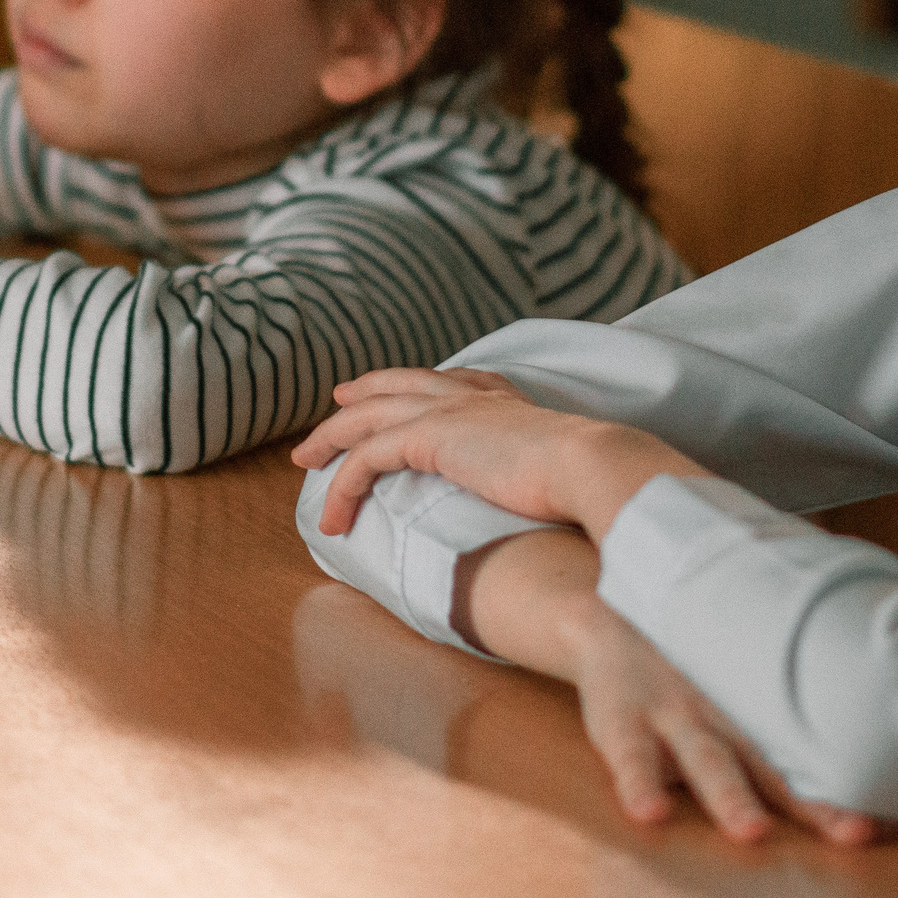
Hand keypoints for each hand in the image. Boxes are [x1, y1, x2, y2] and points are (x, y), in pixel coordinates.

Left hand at [293, 366, 703, 538]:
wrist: (591, 466)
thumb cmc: (591, 479)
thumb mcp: (565, 469)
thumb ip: (549, 473)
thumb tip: (556, 500)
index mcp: (502, 400)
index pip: (449, 380)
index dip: (412, 383)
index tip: (392, 388)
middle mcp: (470, 397)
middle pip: (396, 387)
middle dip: (361, 395)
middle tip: (334, 403)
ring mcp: (446, 412)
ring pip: (367, 418)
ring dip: (331, 439)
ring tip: (305, 461)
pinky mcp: (427, 438)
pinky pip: (365, 459)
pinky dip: (342, 487)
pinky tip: (333, 517)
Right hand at [564, 598, 896, 846]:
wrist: (610, 617)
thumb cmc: (690, 665)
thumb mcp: (741, 679)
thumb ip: (787, 713)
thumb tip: (877, 748)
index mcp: (757, 719)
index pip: (815, 762)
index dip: (855, 794)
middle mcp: (726, 722)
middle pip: (776, 767)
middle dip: (815, 804)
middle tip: (857, 833)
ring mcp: (674, 718)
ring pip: (708, 761)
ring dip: (731, 796)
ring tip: (751, 829)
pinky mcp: (622, 720)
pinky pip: (630, 757)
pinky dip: (639, 784)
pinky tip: (649, 812)